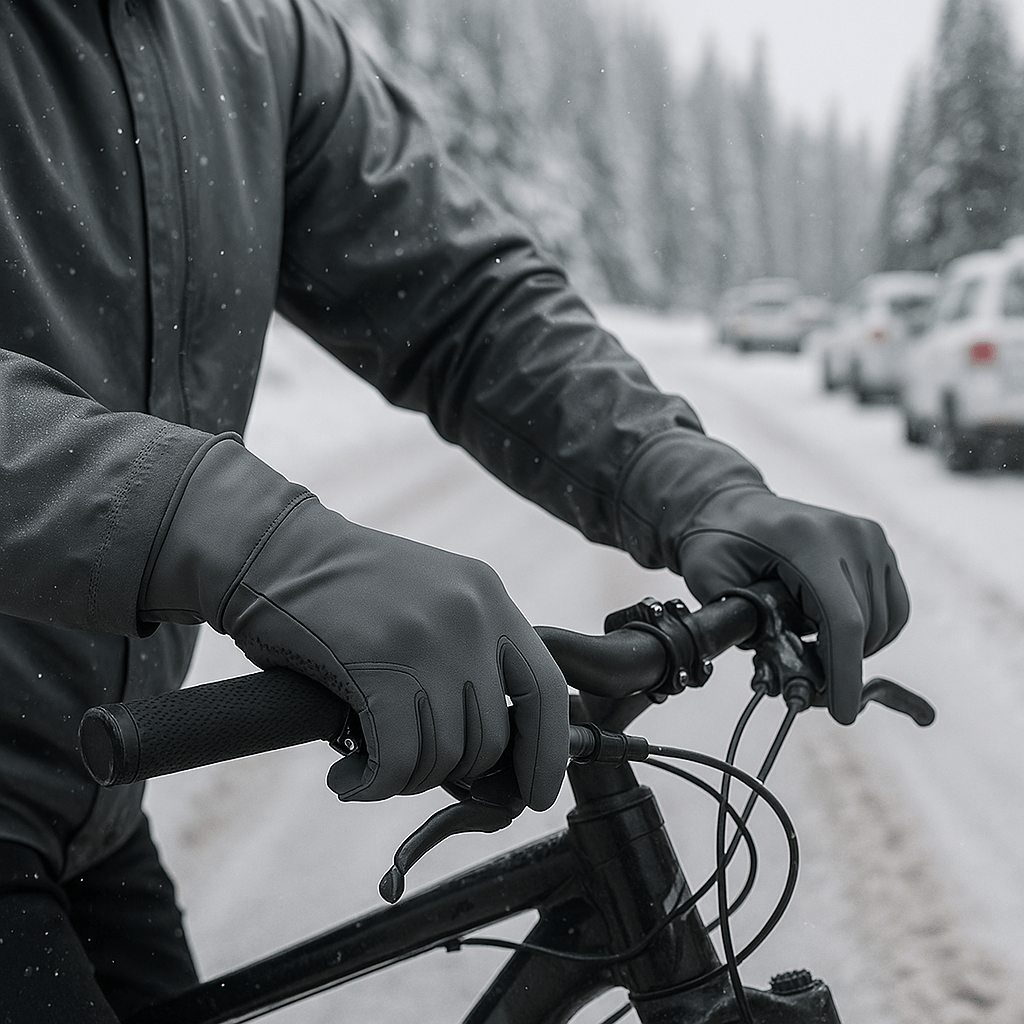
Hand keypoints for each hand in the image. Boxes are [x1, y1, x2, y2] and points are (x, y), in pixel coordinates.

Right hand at [141, 439, 567, 808]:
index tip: (536, 794)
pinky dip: (373, 785)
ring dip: (406, 777)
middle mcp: (470, 614)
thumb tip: (497, 755)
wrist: (273, 550)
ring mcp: (426, 636)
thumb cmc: (346, 592)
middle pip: (492, 736)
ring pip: (445, 754)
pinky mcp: (376, 662)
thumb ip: (469, 659)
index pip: (547, 689)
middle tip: (409, 768)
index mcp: (489, 596)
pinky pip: (396, 758)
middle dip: (452, 771)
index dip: (548, 754)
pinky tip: (348, 777)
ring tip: (370, 763)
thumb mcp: (429, 603)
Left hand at [676, 486, 908, 723]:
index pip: (843, 621)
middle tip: (800, 678)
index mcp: (809, 541)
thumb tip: (780, 666)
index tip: (843, 713)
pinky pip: (892, 610)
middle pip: (864, 628)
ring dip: (851, 647)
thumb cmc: (717, 540)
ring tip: (808, 642)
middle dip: (837, 665)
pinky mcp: (879, 546)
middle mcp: (850, 536)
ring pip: (883, 624)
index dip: (845, 674)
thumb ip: (741, 622)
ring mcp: (871, 539)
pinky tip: (829, 629)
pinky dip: (868, 631)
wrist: (733, 505)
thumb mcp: (711, 578)